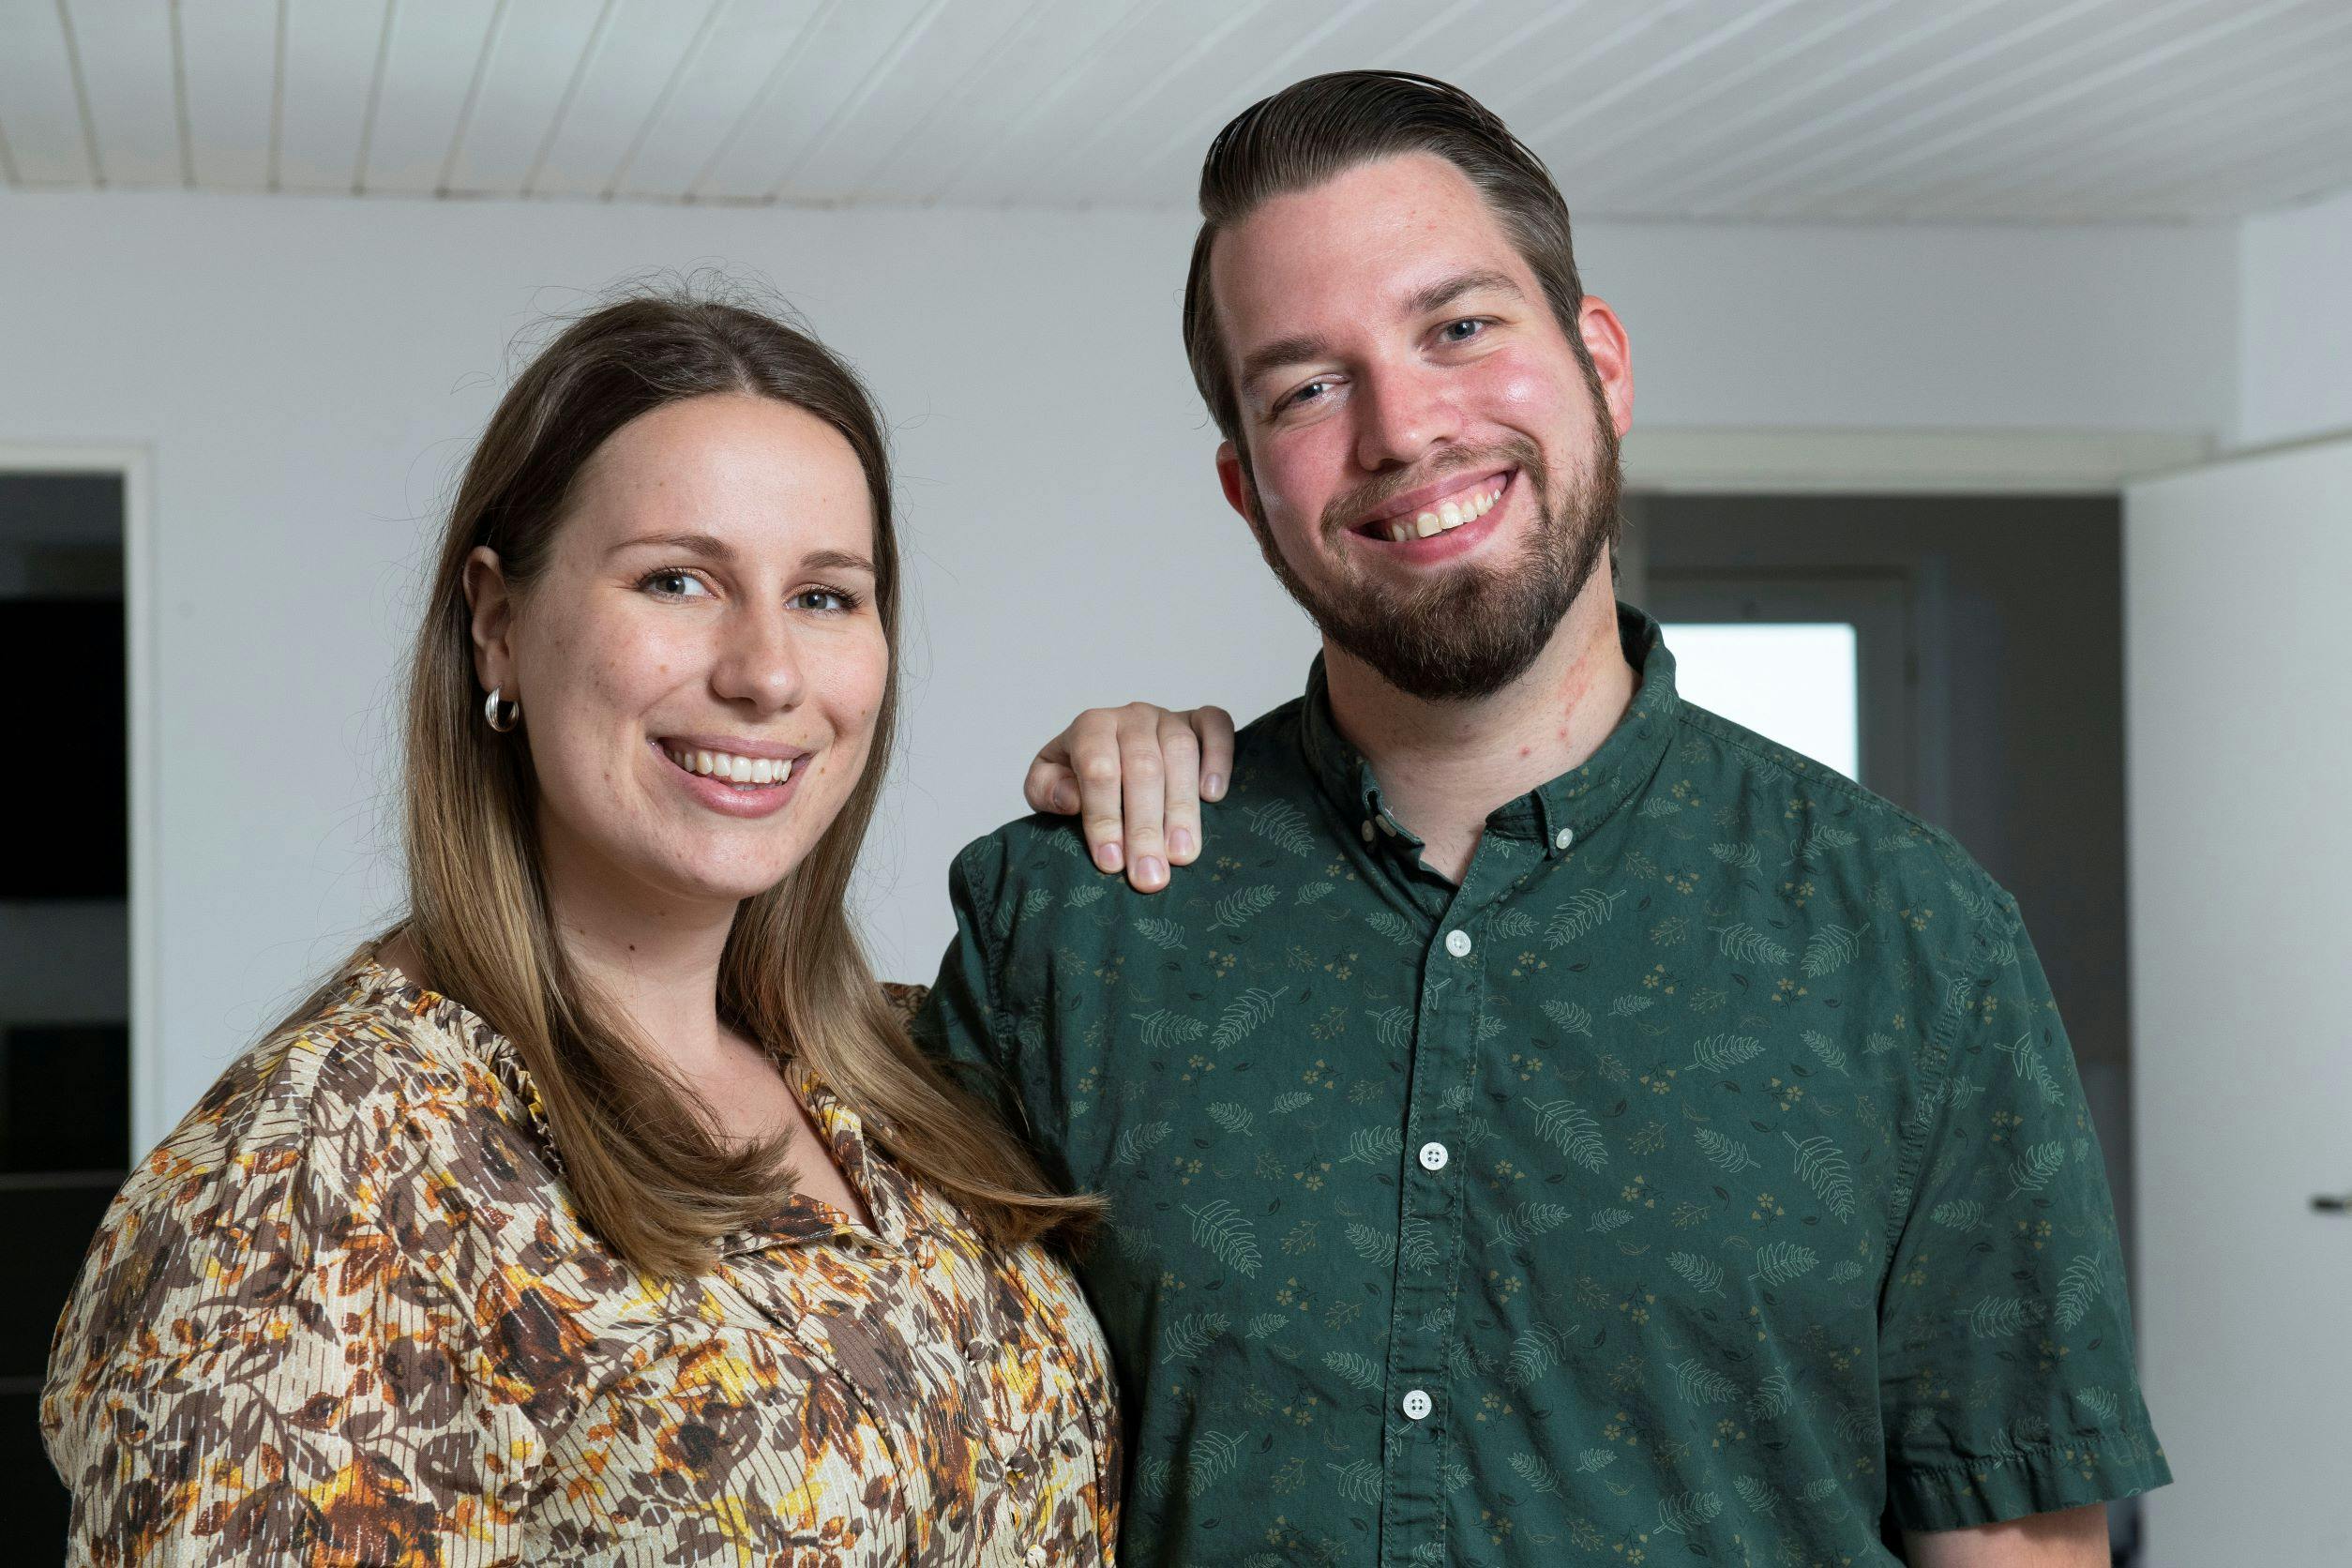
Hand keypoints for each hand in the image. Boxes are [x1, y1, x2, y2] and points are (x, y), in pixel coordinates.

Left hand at [1025, 704, 1235, 893]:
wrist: (1107, 755)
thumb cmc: (1077, 779)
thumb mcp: (1044, 786)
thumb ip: (1045, 790)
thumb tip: (1073, 798)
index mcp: (1090, 727)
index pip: (1098, 768)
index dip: (1104, 817)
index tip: (1111, 862)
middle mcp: (1131, 717)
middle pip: (1143, 766)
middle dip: (1145, 826)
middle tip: (1151, 876)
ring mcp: (1168, 717)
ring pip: (1180, 752)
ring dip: (1182, 807)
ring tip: (1183, 854)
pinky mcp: (1199, 719)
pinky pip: (1216, 725)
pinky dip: (1219, 757)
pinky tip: (1214, 796)